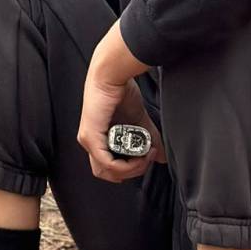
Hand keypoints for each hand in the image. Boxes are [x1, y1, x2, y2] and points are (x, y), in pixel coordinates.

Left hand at [78, 21, 164, 182]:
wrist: (112, 75)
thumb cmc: (121, 92)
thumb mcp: (138, 120)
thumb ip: (149, 138)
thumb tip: (161, 156)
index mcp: (98, 139)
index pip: (110, 168)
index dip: (130, 168)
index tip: (148, 157)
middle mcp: (90, 142)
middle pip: (108, 174)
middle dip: (132, 172)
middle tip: (147, 159)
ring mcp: (88, 141)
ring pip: (108, 172)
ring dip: (131, 169)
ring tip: (146, 156)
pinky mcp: (90, 138)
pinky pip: (107, 163)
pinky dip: (126, 165)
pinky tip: (140, 157)